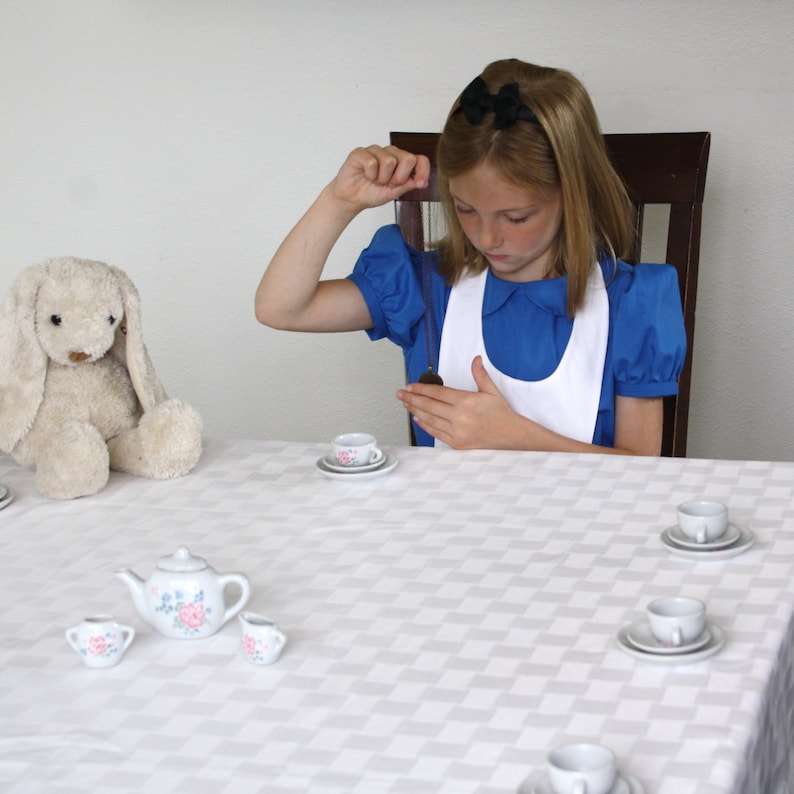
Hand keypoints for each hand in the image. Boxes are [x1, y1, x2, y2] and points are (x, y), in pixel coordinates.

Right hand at [331, 145, 429, 211]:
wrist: (351, 198)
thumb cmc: (371, 193)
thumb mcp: (393, 193)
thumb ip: (407, 185)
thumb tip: (422, 182)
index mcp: (401, 162)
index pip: (420, 159)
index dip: (423, 171)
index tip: (420, 184)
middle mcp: (391, 153)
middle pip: (408, 158)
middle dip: (399, 177)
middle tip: (389, 184)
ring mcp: (376, 151)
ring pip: (389, 160)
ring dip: (382, 178)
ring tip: (375, 181)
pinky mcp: (361, 152)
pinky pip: (372, 162)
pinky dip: (370, 174)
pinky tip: (366, 175)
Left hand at [397, 356, 525, 448]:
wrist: (512, 437)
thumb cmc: (502, 415)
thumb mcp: (492, 391)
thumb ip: (480, 375)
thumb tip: (476, 360)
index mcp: (466, 401)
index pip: (437, 393)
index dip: (421, 389)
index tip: (411, 386)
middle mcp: (459, 417)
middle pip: (429, 405)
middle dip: (412, 398)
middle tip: (401, 393)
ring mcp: (457, 431)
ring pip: (429, 419)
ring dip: (415, 410)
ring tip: (406, 404)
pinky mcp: (456, 443)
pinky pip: (435, 433)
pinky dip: (424, 425)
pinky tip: (417, 418)